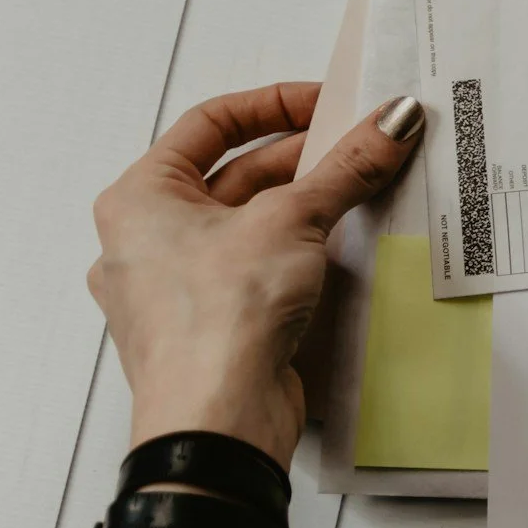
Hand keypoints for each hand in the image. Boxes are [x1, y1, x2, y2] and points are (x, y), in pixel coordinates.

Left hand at [88, 83, 423, 465]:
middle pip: (233, 176)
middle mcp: (146, 240)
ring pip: (247, 227)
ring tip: (360, 192)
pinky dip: (297, 254)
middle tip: (361, 147)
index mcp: (138, 198)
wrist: (215, 423)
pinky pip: (256, 272)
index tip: (328, 104)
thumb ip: (346, 167)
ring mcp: (176, 289)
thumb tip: (390, 122)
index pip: (209, 124)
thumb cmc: (215, 323)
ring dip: (303, 208)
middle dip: (302, 160)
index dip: (274, 105)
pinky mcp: (212, 328)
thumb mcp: (292, 220)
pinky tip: (338, 250)